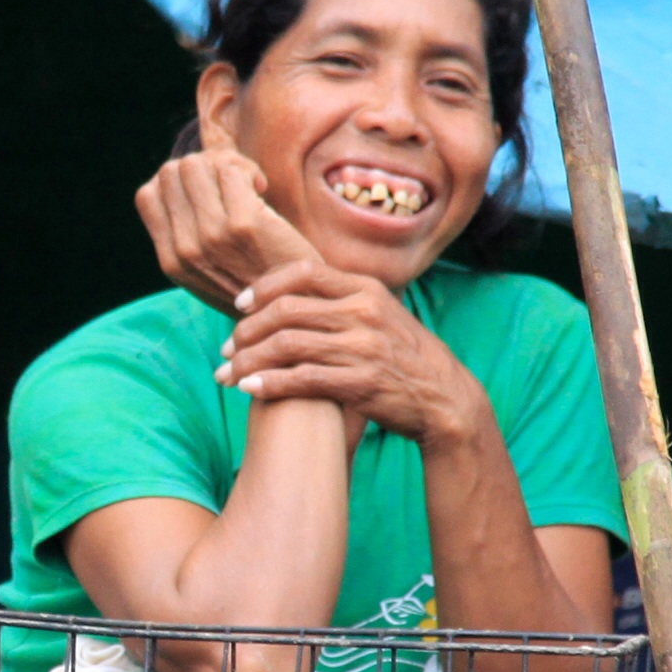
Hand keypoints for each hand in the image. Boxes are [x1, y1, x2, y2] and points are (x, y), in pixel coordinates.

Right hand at [135, 149, 320, 309]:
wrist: (297, 310)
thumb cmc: (257, 284)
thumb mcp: (207, 270)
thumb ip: (186, 235)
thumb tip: (181, 177)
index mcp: (171, 260)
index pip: (148, 194)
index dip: (177, 182)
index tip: (206, 193)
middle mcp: (185, 249)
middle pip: (172, 173)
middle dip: (202, 167)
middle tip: (230, 184)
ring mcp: (212, 236)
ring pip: (197, 165)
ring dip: (225, 165)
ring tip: (246, 185)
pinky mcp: (243, 225)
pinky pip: (231, 171)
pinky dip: (247, 169)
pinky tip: (261, 188)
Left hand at [214, 262, 486, 446]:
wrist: (444, 399)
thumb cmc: (403, 357)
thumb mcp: (380, 315)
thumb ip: (341, 301)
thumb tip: (288, 292)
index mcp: (365, 288)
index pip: (302, 271)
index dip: (263, 286)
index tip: (239, 304)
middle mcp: (363, 312)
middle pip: (285, 310)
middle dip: (246, 330)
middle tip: (227, 348)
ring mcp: (362, 347)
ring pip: (286, 345)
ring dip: (248, 360)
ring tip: (228, 374)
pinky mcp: (359, 382)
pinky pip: (300, 379)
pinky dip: (268, 384)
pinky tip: (249, 389)